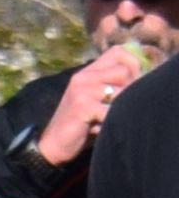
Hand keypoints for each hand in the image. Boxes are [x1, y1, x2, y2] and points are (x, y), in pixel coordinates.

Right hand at [48, 48, 144, 166]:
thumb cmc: (81, 125)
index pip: (118, 52)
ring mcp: (81, 90)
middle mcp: (83, 77)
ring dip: (122, 107)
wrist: (52, 145)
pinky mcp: (81, 106)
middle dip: (131, 89)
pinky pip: (111, 110)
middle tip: (123, 106)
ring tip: (110, 118)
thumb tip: (144, 78)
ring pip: (121, 90)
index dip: (133, 64)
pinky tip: (102, 129)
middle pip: (124, 70)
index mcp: (87, 72)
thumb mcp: (96, 100)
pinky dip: (111, 123)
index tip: (134, 82)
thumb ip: (113, 86)